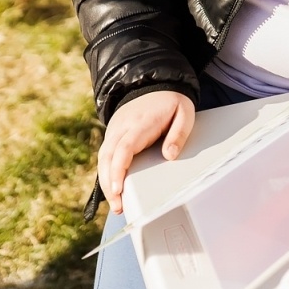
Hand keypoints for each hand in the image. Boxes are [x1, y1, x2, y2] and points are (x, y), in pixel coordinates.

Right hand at [98, 90, 196, 214]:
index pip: (124, 148)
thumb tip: (169, 155)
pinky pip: (105, 155)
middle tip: (118, 206)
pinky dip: (106, 173)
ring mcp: (115, 130)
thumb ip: (178, 134)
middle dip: (109, 183)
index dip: (118, 170)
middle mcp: (122, 127)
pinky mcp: (113, 134)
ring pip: (103, 158)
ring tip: (116, 204)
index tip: (118, 189)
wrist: (155, 82)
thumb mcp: (185, 112)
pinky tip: (113, 190)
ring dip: (105, 181)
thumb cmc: (171, 101)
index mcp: (140, 123)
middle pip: (108, 157)